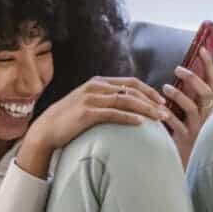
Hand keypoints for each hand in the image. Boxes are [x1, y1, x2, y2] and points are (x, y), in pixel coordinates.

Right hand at [16, 76, 166, 177]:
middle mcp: (95, 87)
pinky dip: (129, 117)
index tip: (162, 101)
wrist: (46, 129)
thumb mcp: (87, 103)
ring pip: (126, 100)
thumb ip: (104, 100)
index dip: (149, 90)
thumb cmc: (68, 119)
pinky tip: (141, 123)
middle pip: (131, 89)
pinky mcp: (87, 113)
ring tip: (160, 118)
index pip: (130, 82)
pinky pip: (113, 113)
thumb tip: (126, 105)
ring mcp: (90, 99)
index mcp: (97, 83)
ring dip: (146, 109)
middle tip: (166, 112)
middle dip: (152, 100)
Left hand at [163, 47, 212, 167]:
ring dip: (179, 95)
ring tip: (165, 87)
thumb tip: (180, 71)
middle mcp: (204, 115)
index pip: (212, 82)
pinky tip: (160, 111)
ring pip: (193, 108)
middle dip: (193, 78)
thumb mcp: (184, 109)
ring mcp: (196, 128)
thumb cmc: (179, 131)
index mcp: (204, 105)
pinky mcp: (185, 139)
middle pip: (205, 93)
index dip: (208, 65)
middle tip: (178, 68)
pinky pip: (178, 126)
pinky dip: (169, 116)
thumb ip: (184, 93)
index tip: (201, 49)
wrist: (180, 160)